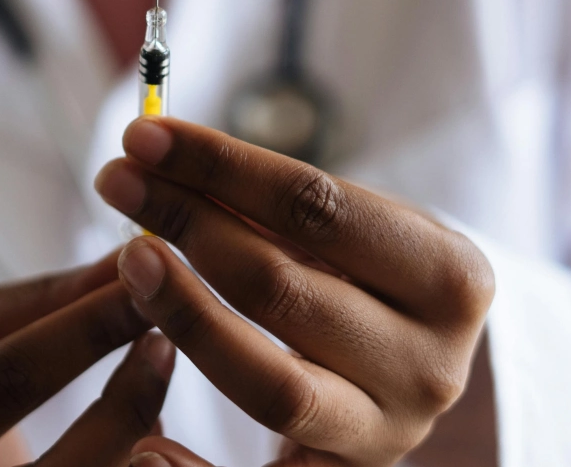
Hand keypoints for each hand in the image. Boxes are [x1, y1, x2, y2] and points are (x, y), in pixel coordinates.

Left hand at [94, 120, 494, 465]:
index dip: (221, 167)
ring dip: (184, 312)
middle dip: (187, 224)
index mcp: (451, 278)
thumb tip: (166, 160)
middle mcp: (431, 364)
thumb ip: (284, 206)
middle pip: (282, 288)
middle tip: (119, 182)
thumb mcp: (365, 226)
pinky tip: (146, 444)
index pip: (316, 206)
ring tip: (128, 257)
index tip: (146, 135)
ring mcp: (391, 432)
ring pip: (270, 383)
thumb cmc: (380, 273)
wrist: (424, 363)